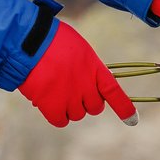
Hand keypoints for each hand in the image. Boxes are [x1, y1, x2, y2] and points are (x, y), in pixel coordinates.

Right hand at [18, 22, 136, 127]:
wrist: (27, 40)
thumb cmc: (51, 38)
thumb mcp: (79, 48)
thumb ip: (86, 67)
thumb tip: (84, 82)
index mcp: (96, 69)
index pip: (115, 92)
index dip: (125, 107)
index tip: (132, 120)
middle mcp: (87, 86)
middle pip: (95, 107)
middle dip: (87, 102)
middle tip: (72, 91)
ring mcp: (70, 97)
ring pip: (77, 114)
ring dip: (69, 107)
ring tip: (55, 90)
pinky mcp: (52, 105)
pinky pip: (60, 120)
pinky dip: (56, 115)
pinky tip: (48, 103)